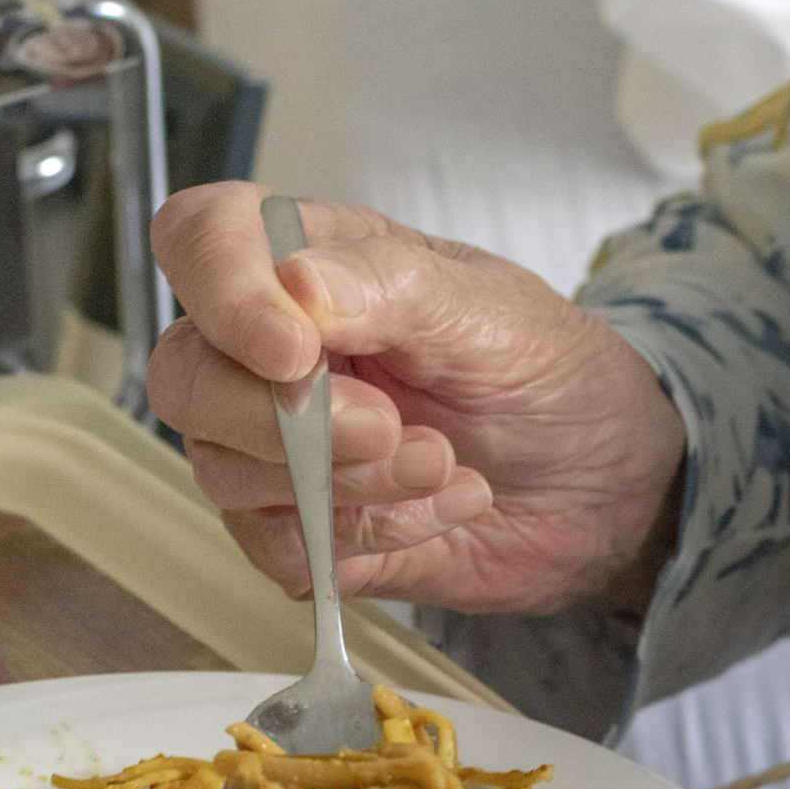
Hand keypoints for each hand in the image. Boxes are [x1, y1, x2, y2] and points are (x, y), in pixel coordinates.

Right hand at [146, 183, 687, 614]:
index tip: (295, 350)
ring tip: (442, 464)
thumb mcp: (487, 310)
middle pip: (185, 377)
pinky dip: (363, 536)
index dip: (222, 293)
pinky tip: (437, 508)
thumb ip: (387, 287)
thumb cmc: (546, 373)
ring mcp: (273, 445)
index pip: (200, 242)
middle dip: (286, 420)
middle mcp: (270, 350)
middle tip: (391, 427)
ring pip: (223, 470)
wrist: (604, 485)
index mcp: (308, 263)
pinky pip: (274, 546)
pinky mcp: (299, 527)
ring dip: (344, 482)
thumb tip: (292, 288)